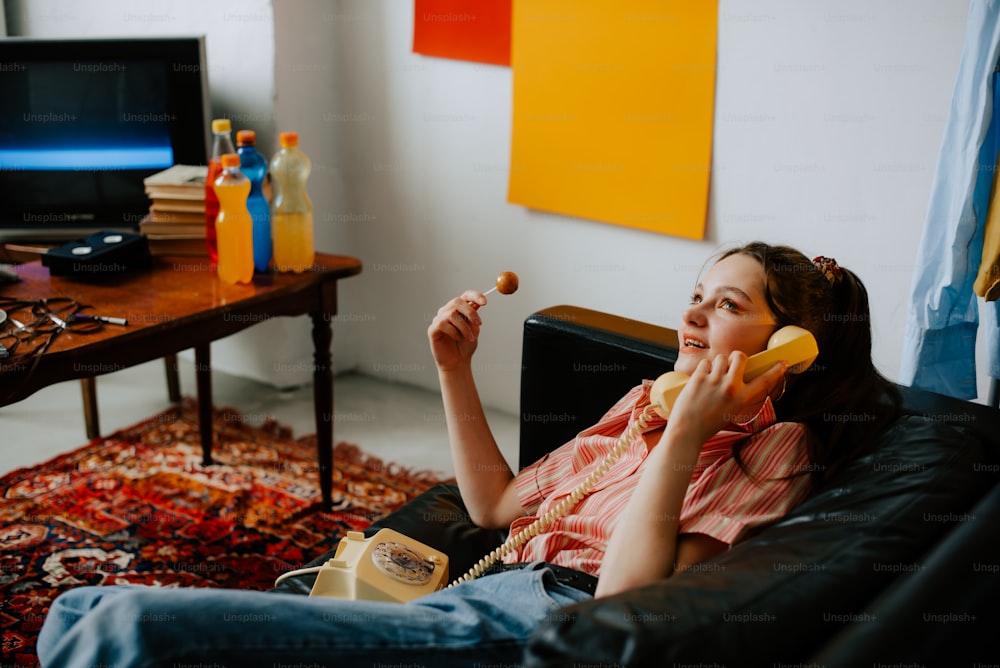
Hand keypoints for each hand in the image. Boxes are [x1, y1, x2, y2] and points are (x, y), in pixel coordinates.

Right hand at [428, 290, 486, 372]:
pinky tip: (457, 339)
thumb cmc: (465, 346)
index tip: (484, 302)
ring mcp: (439, 319)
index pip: (465, 295)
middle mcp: (447, 311)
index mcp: (459, 309)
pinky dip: (454, 332)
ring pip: (451, 314)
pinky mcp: (433, 329)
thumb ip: (474, 317)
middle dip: (470, 312)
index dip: (475, 296)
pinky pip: (443, 324)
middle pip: (457, 301)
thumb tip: (477, 304)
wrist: (458, 363)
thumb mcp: (474, 329)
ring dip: (464, 327)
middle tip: (479, 323)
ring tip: (470, 338)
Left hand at [664, 351, 786, 446]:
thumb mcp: (732, 411)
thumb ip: (738, 394)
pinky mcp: (699, 377)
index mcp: (742, 399)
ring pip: (721, 357)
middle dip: (735, 357)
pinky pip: (705, 363)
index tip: (782, 363)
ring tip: (712, 377)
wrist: (687, 430)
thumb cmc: (708, 423)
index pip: (764, 381)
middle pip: (740, 356)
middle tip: (730, 365)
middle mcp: (731, 388)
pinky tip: (700, 381)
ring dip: (717, 364)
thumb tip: (737, 376)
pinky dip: (703, 369)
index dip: (775, 371)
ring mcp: (715, 381)